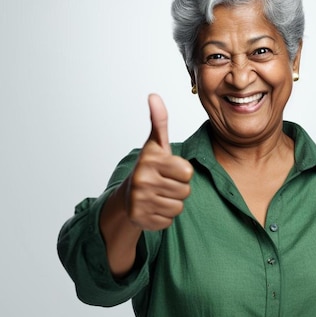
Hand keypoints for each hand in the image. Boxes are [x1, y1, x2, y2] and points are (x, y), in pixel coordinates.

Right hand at [124, 94, 193, 230]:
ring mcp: (140, 201)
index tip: (170, 169)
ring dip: (172, 202)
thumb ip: (159, 120)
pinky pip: (169, 221)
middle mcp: (143, 180)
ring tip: (159, 194)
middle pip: (185, 191)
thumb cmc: (151, 166)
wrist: (129, 194)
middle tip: (164, 183)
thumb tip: (154, 95)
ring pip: (178, 207)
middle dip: (179, 188)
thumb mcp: (156, 143)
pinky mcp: (141, 219)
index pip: (187, 172)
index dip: (182, 172)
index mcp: (150, 160)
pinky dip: (164, 216)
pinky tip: (154, 207)